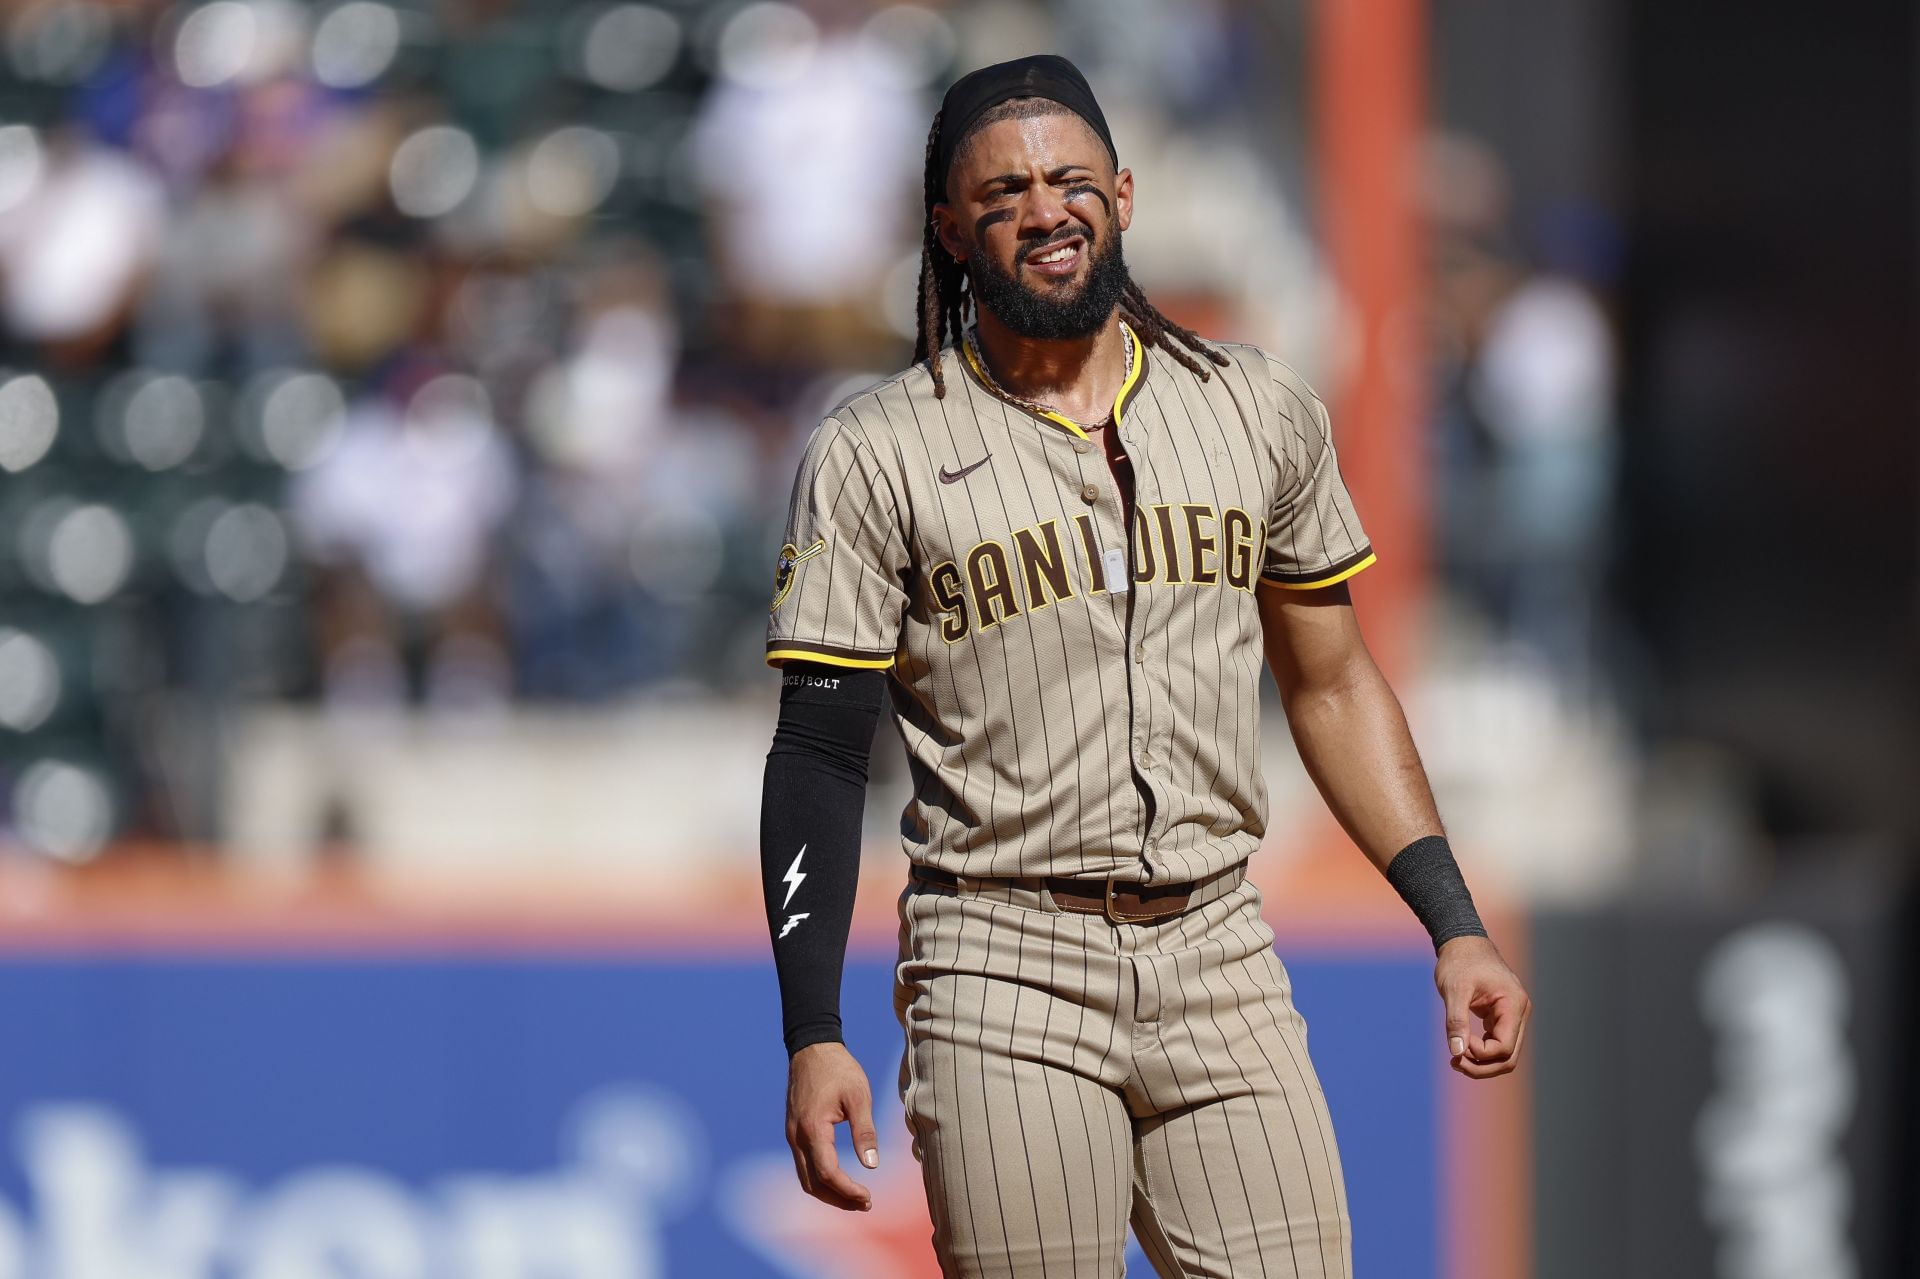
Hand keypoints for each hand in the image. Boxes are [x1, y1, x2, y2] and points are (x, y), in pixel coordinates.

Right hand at [786, 1041, 878, 1210]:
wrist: (812, 1047)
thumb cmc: (839, 1069)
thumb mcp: (859, 1096)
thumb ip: (865, 1131)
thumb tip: (872, 1166)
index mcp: (812, 1129)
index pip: (828, 1174)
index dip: (848, 1191)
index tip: (868, 1197)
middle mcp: (796, 1136)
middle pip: (812, 1184)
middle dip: (838, 1199)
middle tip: (865, 1203)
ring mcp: (792, 1134)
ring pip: (805, 1178)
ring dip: (829, 1192)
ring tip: (855, 1197)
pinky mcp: (794, 1131)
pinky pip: (803, 1165)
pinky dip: (820, 1178)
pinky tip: (840, 1178)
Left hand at [1434, 935, 1530, 1078]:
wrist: (1462, 942)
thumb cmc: (1459, 962)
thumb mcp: (1453, 989)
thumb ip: (1456, 1021)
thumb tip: (1456, 1052)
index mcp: (1514, 1005)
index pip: (1504, 1047)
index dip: (1480, 1054)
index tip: (1458, 1043)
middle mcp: (1519, 1013)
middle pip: (1509, 1057)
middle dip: (1482, 1067)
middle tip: (1454, 1063)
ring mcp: (1513, 1016)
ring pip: (1504, 1054)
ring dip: (1481, 1062)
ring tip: (1455, 1059)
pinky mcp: (1502, 1017)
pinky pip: (1497, 1043)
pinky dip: (1481, 1052)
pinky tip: (1461, 1048)